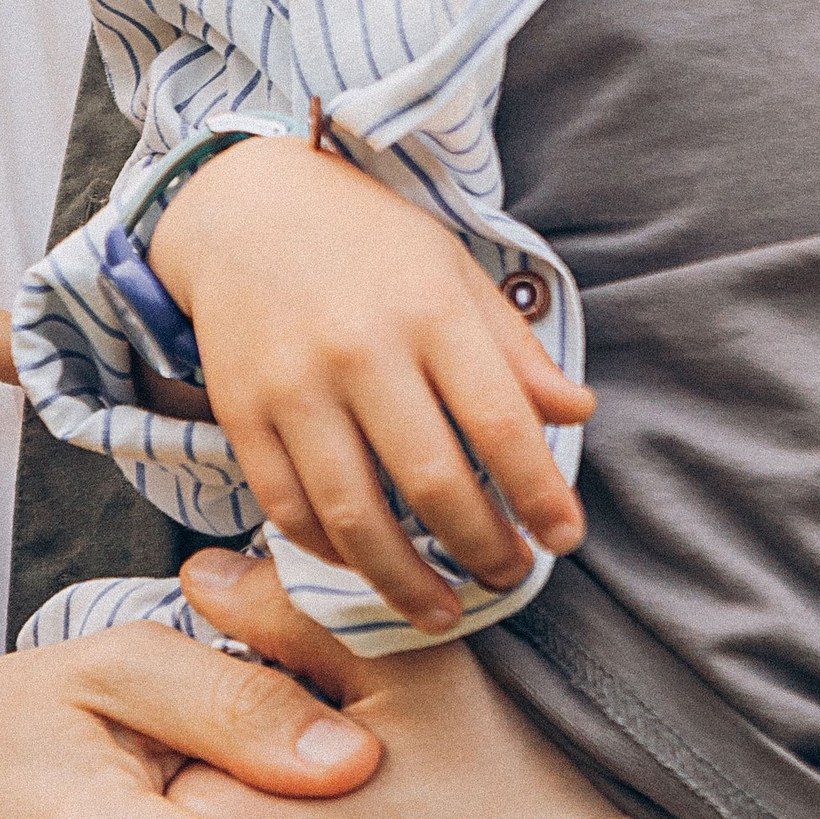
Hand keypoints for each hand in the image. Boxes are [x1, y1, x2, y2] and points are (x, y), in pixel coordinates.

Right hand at [149, 136, 593, 634]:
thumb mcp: (453, 271)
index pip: (501, 423)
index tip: (565, 538)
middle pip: (434, 483)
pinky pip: (289, 511)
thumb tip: (578, 414)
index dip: (540, 493)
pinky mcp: (241, 415)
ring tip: (443, 609)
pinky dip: (332, 555)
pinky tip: (368, 568)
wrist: (245, 208)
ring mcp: (295, 388)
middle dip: (483, 548)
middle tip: (511, 574)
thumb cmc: (368, 243)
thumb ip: (514, 350)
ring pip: (355, 517)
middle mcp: (362, 352)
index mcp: (430, 311)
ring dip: (406, 581)